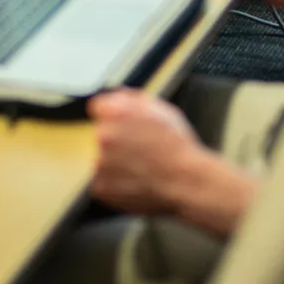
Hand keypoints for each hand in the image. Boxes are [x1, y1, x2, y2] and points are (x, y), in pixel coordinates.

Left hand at [88, 90, 207, 215]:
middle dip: (118, 140)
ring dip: (117, 162)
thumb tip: (118, 97)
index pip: (99, 108)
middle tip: (140, 149)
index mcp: (115, 112)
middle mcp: (103, 135)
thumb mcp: (161, 109)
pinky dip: (116, 183)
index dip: (114, 116)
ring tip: (141, 167)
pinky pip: (104, 182)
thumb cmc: (178, 147)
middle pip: (102, 134)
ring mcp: (100, 163)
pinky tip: (136, 180)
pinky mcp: (101, 187)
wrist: (185, 181)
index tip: (122, 124)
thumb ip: (133, 99)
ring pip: (104, 159)